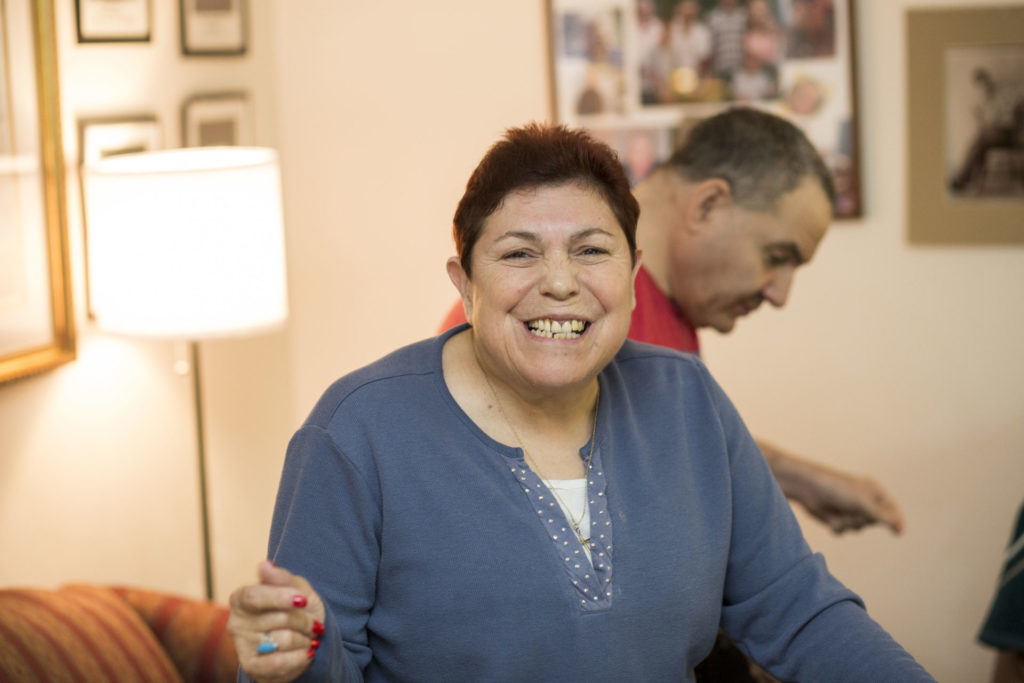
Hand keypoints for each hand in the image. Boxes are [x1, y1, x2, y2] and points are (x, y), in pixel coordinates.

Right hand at [228, 560, 326, 682]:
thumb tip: (264, 565)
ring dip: (305, 639)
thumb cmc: (298, 609)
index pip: (254, 596)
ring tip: (307, 638)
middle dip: (305, 621)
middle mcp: (236, 622)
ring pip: (283, 640)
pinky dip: (300, 657)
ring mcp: (242, 647)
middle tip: (314, 623)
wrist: (305, 640)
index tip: (302, 600)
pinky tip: (306, 653)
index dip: (279, 597)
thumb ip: (282, 578)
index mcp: (241, 598)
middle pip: (278, 618)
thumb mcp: (297, 588)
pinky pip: (279, 663)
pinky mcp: (252, 668)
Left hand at [758, 441, 903, 534]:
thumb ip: (879, 515)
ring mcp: (849, 509)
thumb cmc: (834, 487)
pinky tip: (829, 518)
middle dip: (862, 520)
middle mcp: (863, 500)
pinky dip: (837, 527)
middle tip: (853, 510)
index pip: (891, 509)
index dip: (896, 521)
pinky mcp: (837, 516)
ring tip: (838, 511)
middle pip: (873, 522)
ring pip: (858, 528)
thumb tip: (898, 527)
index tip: (898, 533)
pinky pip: (844, 531)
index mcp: (873, 491)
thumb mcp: (860, 501)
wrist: (805, 487)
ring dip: (848, 523)